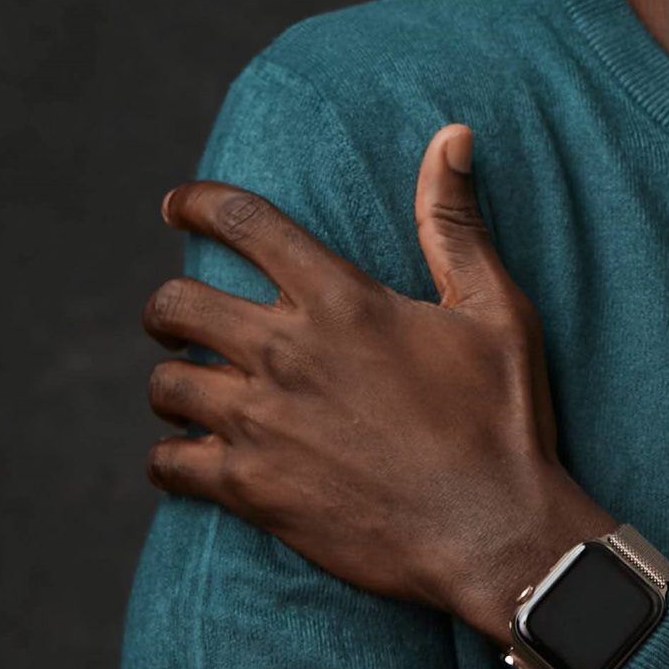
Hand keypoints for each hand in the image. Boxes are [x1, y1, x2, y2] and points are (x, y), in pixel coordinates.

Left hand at [142, 122, 614, 636]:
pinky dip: (172, 459)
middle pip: (175, 305)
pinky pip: (169, 463)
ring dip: (174, 383)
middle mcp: (288, 354)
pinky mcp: (252, 489)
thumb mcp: (495, 309)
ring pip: (166, 385)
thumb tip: (452, 135)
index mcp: (341, 300)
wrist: (496, 533)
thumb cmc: (502, 418)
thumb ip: (454, 223)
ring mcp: (262, 424)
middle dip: (169, 308)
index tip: (177, 207)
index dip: (197, 204)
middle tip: (183, 320)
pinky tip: (190, 459)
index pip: (242, 223)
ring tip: (192, 391)